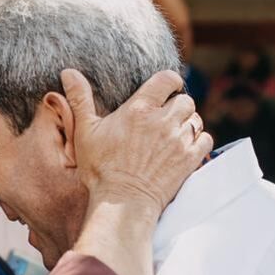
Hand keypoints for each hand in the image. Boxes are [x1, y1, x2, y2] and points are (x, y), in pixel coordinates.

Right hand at [62, 69, 212, 217]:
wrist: (122, 203)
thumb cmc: (100, 169)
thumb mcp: (85, 132)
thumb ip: (80, 99)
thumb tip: (68, 71)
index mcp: (139, 109)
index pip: (167, 79)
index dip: (170, 81)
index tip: (166, 89)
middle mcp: (163, 121)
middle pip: (185, 100)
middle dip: (178, 105)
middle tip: (167, 117)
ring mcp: (179, 140)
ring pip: (196, 119)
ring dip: (188, 123)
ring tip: (174, 133)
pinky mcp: (189, 159)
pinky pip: (205, 139)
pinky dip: (199, 140)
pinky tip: (186, 147)